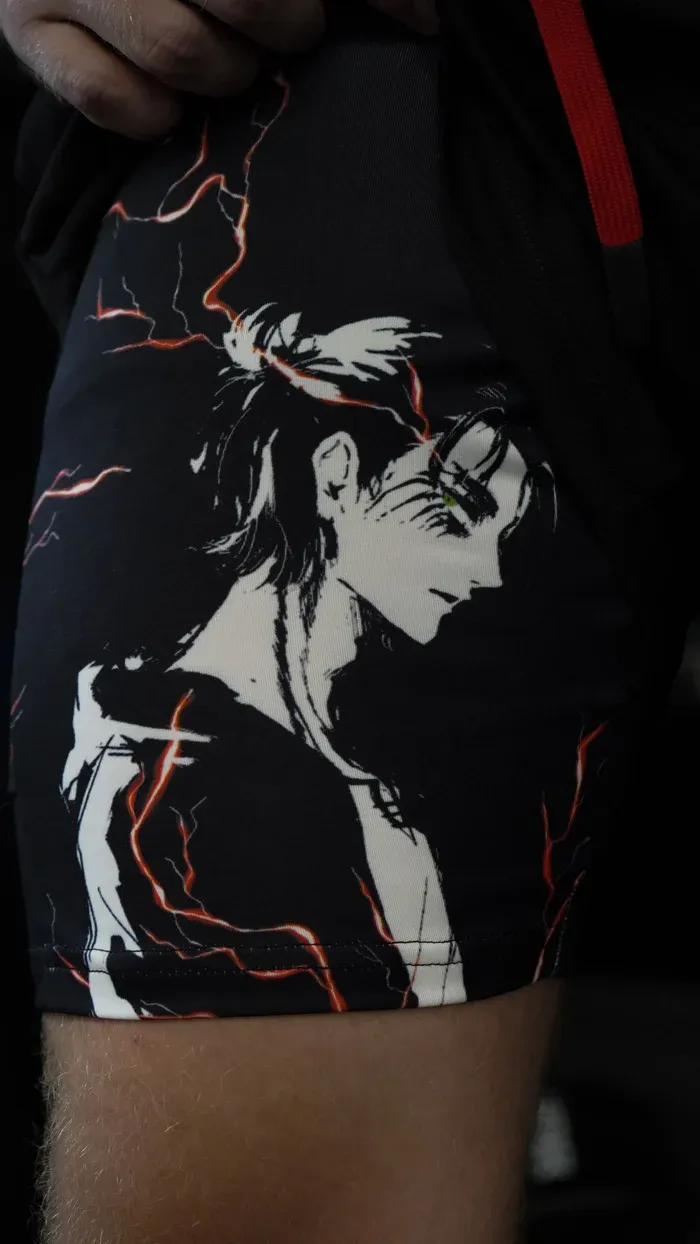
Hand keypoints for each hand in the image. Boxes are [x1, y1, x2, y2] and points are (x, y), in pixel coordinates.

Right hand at [0, 1, 439, 141]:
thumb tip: (422, 20)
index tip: (412, 24)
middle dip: (285, 25)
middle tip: (284, 32)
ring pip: (181, 51)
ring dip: (224, 73)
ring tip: (226, 61)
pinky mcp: (28, 32)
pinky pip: (112, 100)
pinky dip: (155, 113)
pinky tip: (170, 95)